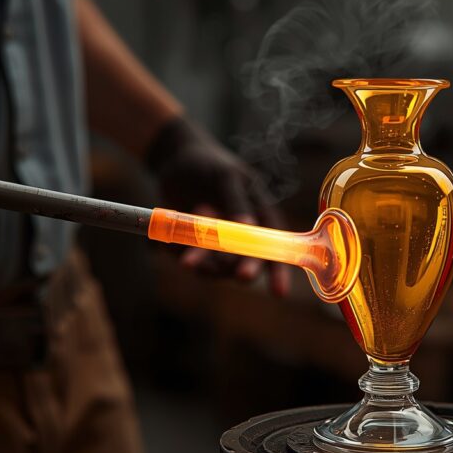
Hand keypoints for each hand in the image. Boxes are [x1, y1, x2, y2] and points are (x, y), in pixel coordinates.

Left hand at [147, 117, 289, 296]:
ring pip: (215, 267)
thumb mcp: (225, 176)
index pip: (274, 247)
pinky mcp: (192, 249)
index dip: (279, 270)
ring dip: (205, 263)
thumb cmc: (209, 164)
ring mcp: (217, 245)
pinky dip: (182, 257)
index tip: (279, 292)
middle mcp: (241, 236)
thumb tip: (250, 226)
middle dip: (242, 269)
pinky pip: (190, 262)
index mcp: (259, 216)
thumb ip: (237, 201)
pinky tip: (173, 249)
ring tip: (188, 257)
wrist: (175, 160)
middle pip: (246, 263)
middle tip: (241, 275)